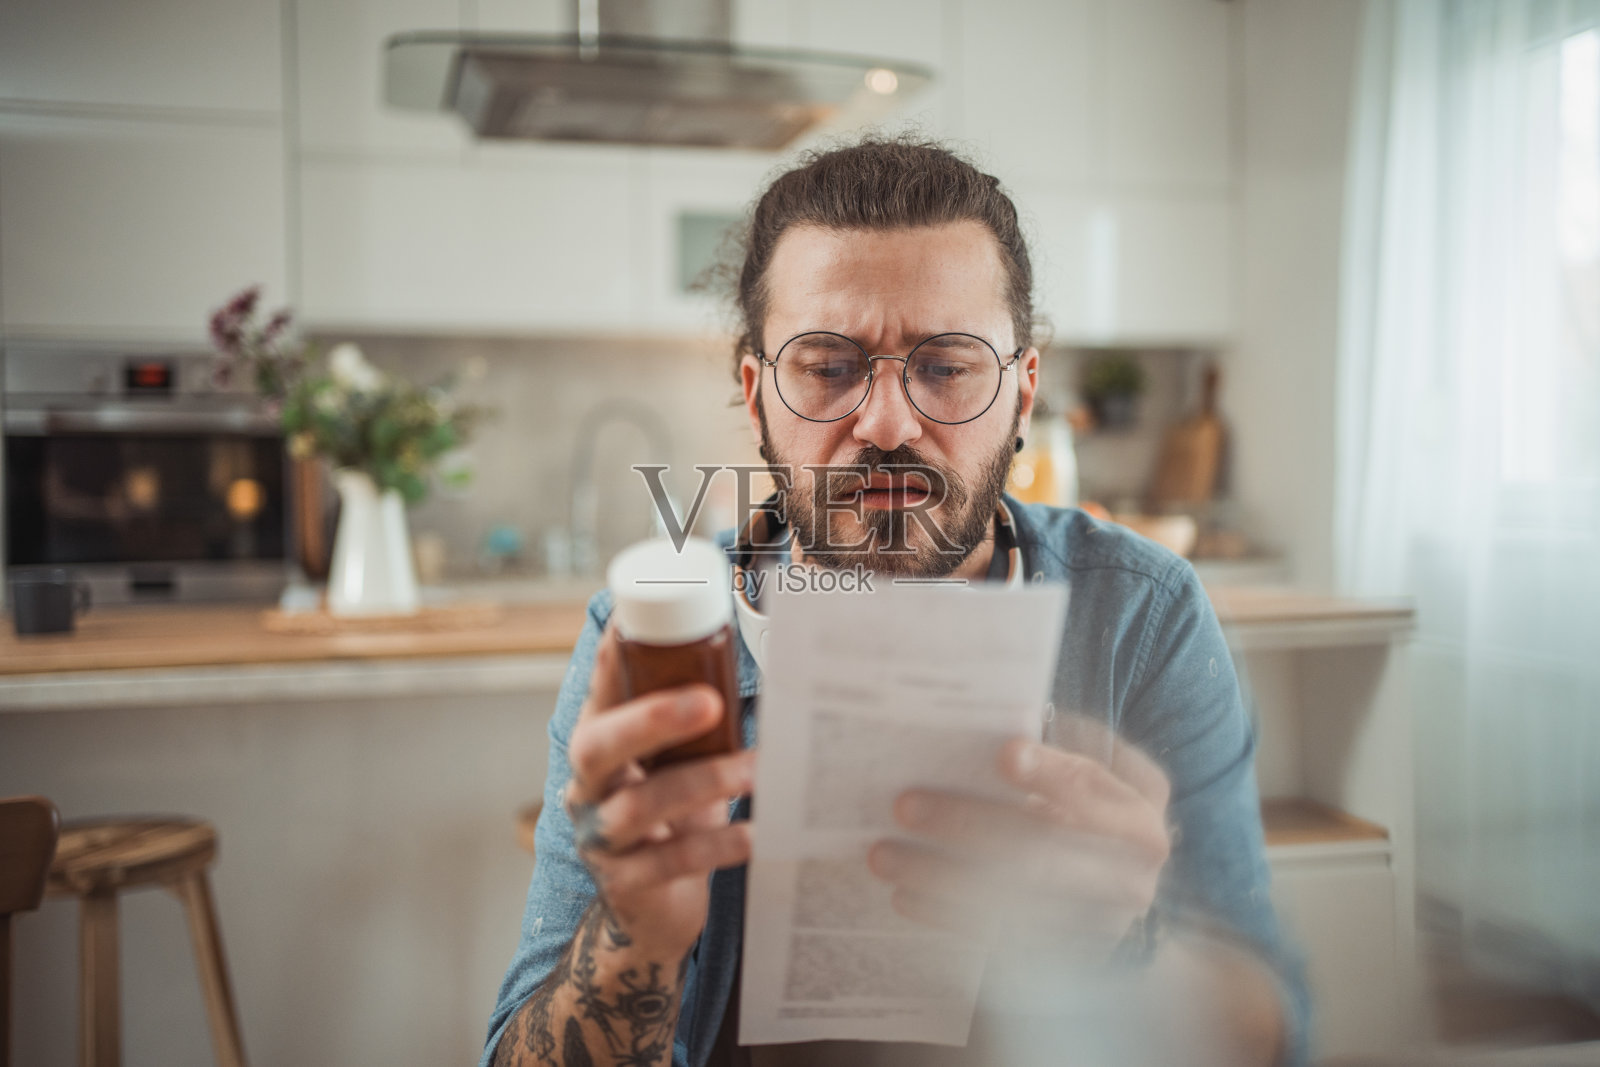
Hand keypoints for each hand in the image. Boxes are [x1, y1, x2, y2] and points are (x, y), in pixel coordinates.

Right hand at [563, 623, 754, 958]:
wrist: (655, 910)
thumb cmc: (674, 818)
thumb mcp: (679, 763)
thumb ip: (699, 722)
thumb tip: (760, 662)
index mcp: (600, 743)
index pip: (600, 693)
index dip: (613, 659)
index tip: (635, 620)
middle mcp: (588, 787)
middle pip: (598, 746)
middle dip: (651, 720)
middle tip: (709, 701)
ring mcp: (600, 837)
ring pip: (639, 805)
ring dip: (704, 782)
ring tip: (756, 771)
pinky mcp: (627, 883)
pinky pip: (670, 862)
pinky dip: (718, 845)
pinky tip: (757, 835)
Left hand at [868, 719, 1171, 955]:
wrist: (1117, 891)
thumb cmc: (1088, 811)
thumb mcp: (1092, 776)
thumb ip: (1055, 753)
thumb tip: (998, 721)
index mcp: (1138, 818)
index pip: (1094, 792)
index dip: (1052, 774)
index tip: (1004, 754)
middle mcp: (1128, 877)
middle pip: (1043, 850)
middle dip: (969, 824)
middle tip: (905, 805)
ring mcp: (1098, 924)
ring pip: (1010, 899)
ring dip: (939, 875)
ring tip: (884, 854)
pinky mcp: (1061, 956)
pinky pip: (996, 938)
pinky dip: (947, 915)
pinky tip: (904, 895)